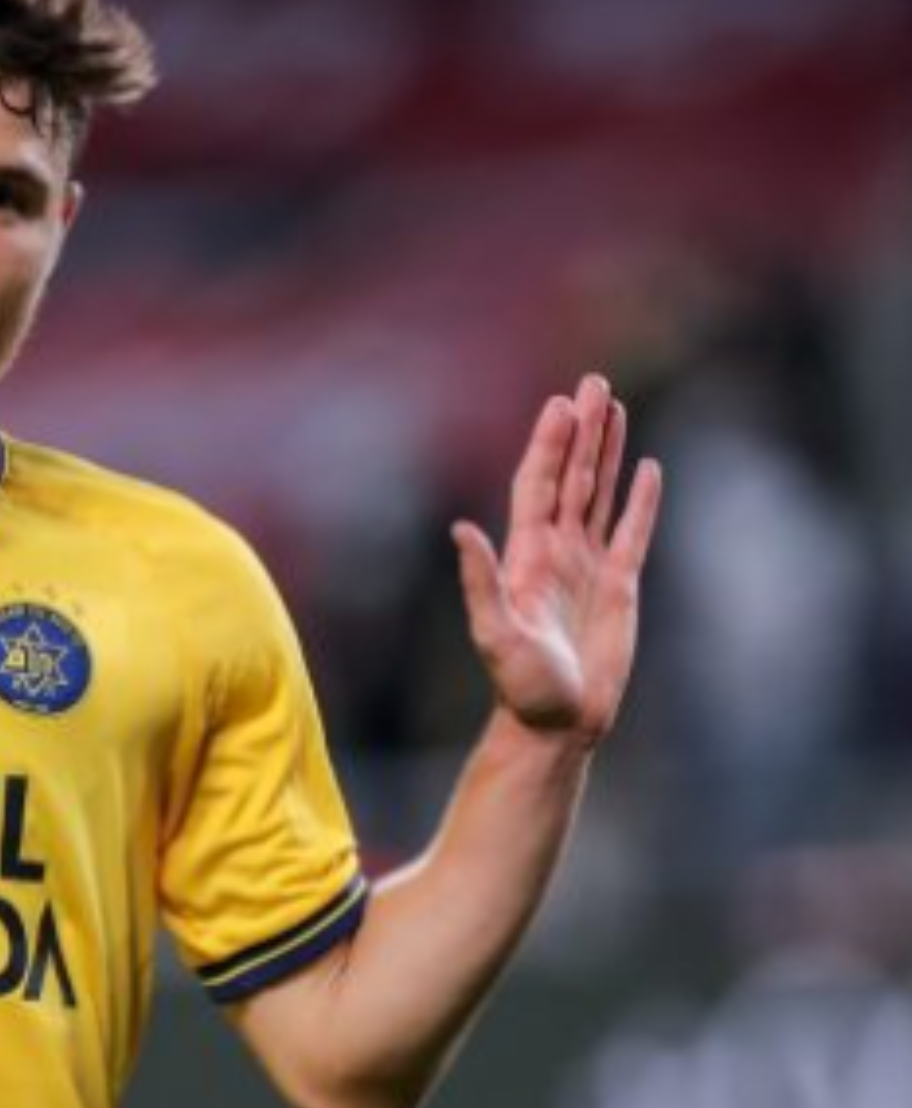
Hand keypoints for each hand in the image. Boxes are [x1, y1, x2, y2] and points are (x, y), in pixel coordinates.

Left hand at [451, 373, 662, 746]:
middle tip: (595, 384)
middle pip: (572, 477)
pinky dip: (641, 501)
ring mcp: (588, 567)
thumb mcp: (494, 633)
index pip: (539, 484)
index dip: (550, 444)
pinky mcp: (619, 588)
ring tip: (617, 408)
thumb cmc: (521, 685)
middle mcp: (556, 552)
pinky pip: (633, 533)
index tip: (562, 404)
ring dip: (608, 454)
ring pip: (600, 495)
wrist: (557, 723)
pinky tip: (648, 470)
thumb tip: (460, 530)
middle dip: (583, 432)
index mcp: (527, 556)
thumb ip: (481, 581)